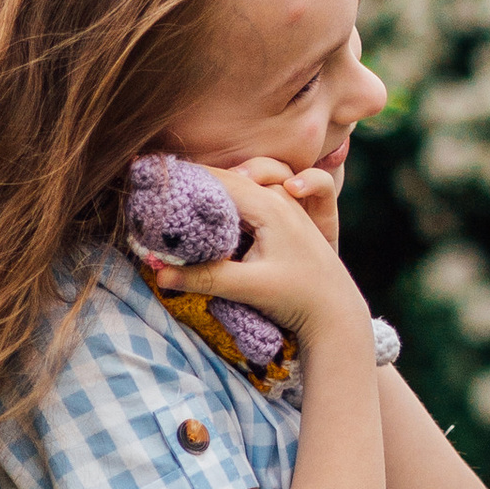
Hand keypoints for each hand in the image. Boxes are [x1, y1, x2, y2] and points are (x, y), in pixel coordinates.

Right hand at [133, 171, 367, 353]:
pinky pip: (253, 197)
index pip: (218, 180)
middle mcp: (280, 197)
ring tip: (180, 195)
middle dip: (193, 180)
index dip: (184, 178)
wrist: (337, 311)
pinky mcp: (287, 218)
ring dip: (212, 187)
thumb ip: (205, 278)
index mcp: (270, 206)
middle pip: (227, 177)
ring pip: (241, 183)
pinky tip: (211, 212)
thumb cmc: (300, 298)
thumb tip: (159, 273)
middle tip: (158, 185)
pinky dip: (231, 199)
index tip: (152, 177)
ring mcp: (286, 205)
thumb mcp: (250, 288)